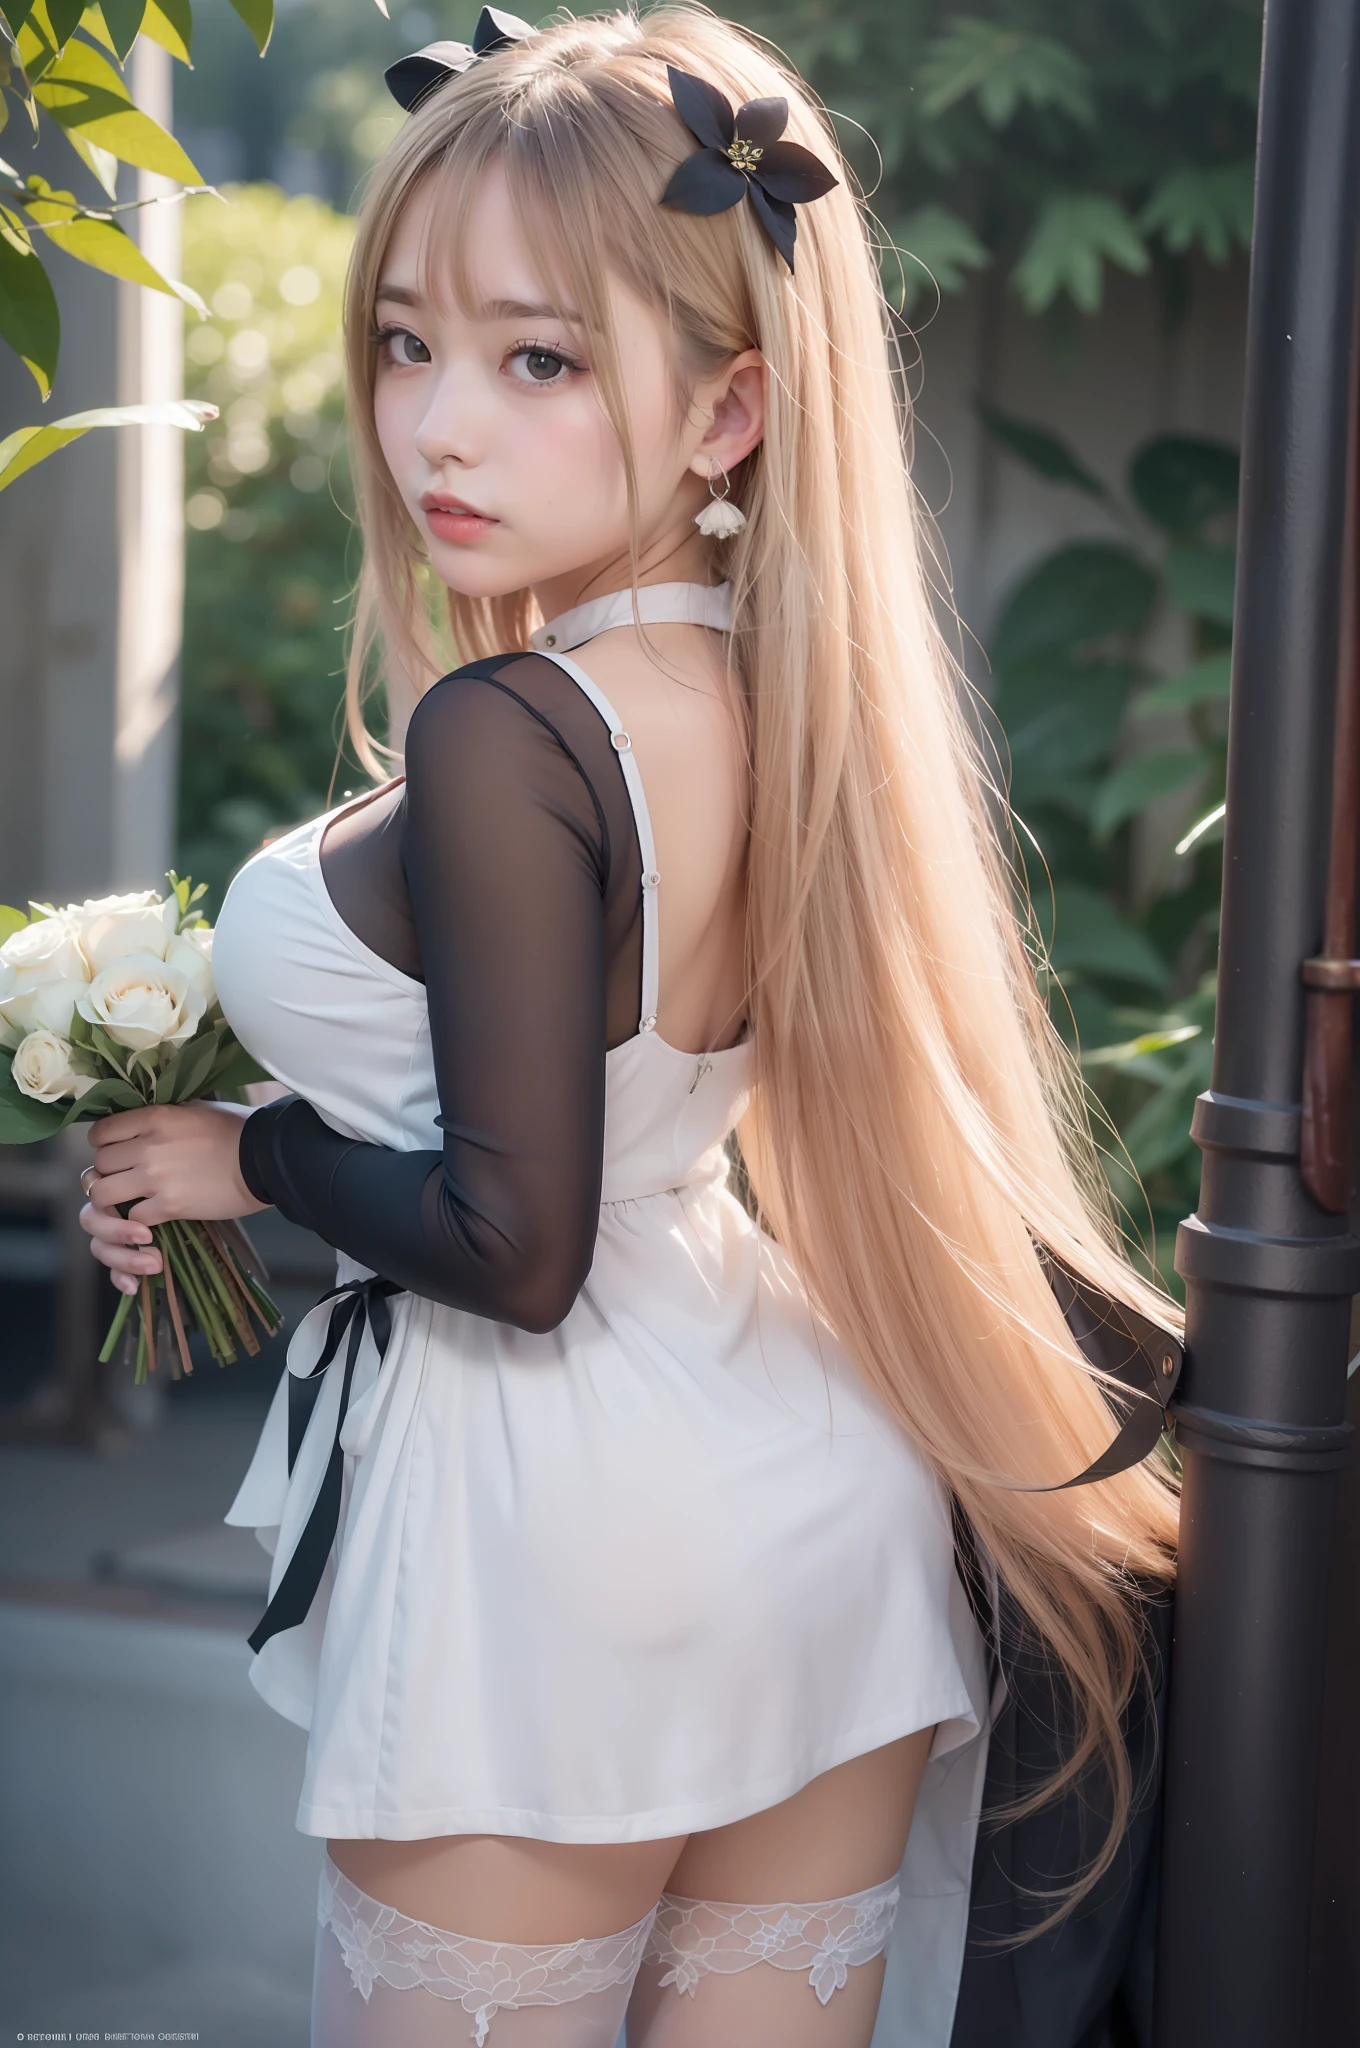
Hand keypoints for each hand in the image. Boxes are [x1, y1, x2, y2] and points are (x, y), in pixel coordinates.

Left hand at [81, 1102, 267, 1295]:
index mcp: (154, 1117)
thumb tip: (142, 1123)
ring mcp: (156, 1178)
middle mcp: (148, 1147)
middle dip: (107, 1173)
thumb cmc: (237, 1128)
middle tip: (124, 1177)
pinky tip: (152, 1215)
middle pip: (98, 1164)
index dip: (103, 1144)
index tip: (115, 1151)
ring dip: (113, 1199)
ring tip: (129, 1199)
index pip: (100, 1133)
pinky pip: (132, 1217)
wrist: (265, 1160)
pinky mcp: (170, 1206)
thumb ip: (163, 1116)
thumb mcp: (195, 1108)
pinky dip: (137, 1220)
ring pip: (103, 1193)